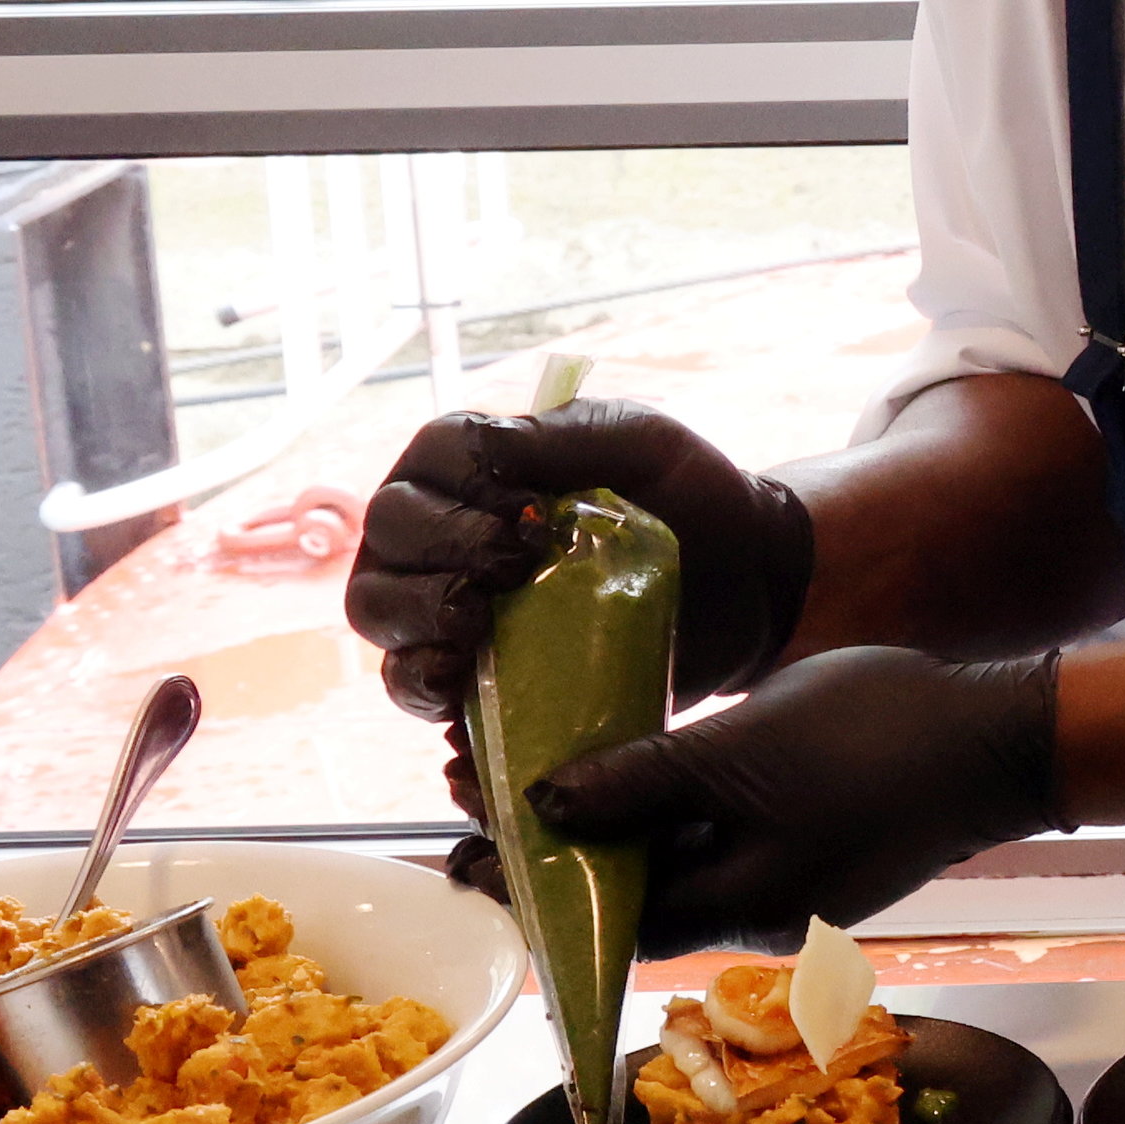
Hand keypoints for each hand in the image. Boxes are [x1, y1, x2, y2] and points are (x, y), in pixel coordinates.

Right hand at [347, 400, 814, 727]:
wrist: (744, 585)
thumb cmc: (689, 497)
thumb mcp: (643, 444)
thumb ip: (566, 436)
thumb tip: (484, 449)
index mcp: (474, 462)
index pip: (429, 463)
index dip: (461, 488)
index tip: (530, 511)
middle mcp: (441, 529)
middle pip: (390, 537)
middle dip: (440, 550)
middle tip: (512, 567)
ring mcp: (443, 602)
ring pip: (380, 609)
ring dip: (416, 617)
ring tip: (476, 623)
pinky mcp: (469, 672)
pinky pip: (410, 686)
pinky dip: (421, 686)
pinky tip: (457, 686)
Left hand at [468, 644, 1066, 953]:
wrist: (1005, 737)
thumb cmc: (879, 739)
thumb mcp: (745, 748)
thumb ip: (644, 779)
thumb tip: (544, 805)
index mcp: (738, 904)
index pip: (606, 921)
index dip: (530, 891)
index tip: (464, 856)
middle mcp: (758, 909)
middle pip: (635, 896)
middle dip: (561, 852)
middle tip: (489, 802)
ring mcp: (793, 878)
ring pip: (679, 866)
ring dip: (615, 827)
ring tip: (553, 772)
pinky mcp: (819, 844)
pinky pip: (724, 841)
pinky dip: (673, 813)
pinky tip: (648, 764)